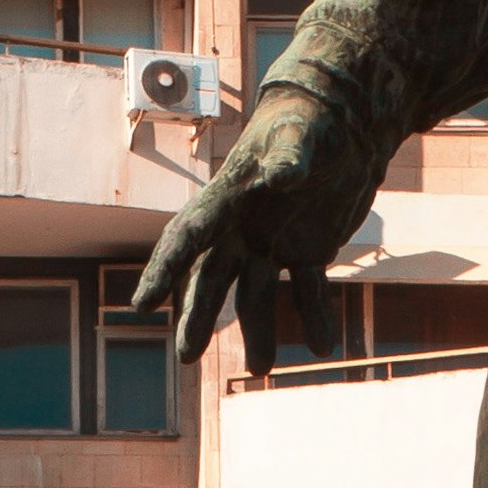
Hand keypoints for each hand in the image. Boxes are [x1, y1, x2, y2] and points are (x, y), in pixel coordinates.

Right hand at [131, 85, 379, 373]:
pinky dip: (317, 316)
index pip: (187, 236)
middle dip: (198, 316)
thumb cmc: (311, 119)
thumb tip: (284, 174)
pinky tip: (327, 346)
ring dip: (259, 331)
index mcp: (227, 197)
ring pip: (254, 295)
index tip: (141, 304)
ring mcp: (272, 242)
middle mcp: (242, 227)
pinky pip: (308, 291)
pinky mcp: (307, 250)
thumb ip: (290, 154)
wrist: (345, 123)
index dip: (164, 269)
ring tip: (264, 369)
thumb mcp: (301, 132)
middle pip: (211, 278)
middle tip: (187, 357)